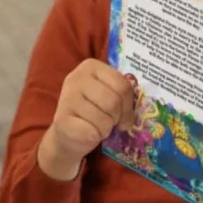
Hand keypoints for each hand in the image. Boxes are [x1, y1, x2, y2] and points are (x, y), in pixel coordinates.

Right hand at [37, 59, 134, 179]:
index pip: (122, 84)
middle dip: (116, 117)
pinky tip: (87, 132)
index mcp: (91, 66)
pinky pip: (92, 132)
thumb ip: (122, 92)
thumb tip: (140, 106)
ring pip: (104, 119)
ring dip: (105, 128)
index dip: (128, 104)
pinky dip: (95, 137)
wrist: (67, 134)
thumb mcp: (109, 94)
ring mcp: (66, 98)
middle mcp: (76, 78)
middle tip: (110, 122)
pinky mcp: (61, 121)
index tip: (125, 114)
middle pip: (113, 101)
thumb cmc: (94, 111)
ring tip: (96, 125)